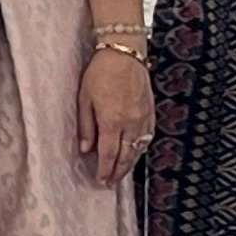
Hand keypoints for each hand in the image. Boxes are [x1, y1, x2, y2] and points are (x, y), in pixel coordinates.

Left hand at [75, 47, 154, 188]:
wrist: (125, 52)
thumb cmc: (101, 72)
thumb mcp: (84, 98)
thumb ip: (86, 126)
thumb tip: (86, 149)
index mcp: (113, 121)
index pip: (109, 154)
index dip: (105, 170)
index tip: (101, 180)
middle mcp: (131, 123)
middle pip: (126, 156)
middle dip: (118, 172)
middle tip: (110, 183)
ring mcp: (143, 117)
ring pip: (139, 148)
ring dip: (130, 163)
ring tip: (121, 173)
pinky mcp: (150, 111)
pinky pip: (148, 136)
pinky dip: (141, 148)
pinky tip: (135, 152)